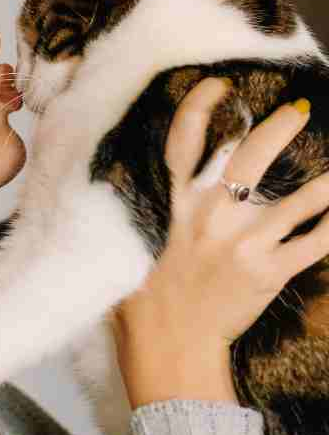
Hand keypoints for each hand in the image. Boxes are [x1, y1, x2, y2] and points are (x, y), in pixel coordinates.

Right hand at [112, 76, 328, 407]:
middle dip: (279, 128)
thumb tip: (125, 182)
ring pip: (298, 200)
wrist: (171, 349)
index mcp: (172, 204)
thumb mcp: (129, 244)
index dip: (202, 107)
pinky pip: (314, 242)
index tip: (220, 85)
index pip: (184, 143)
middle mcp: (210, 215)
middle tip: (298, 110)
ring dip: (326, 180)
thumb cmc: (142, 300)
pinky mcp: (271, 273)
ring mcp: (244, 244)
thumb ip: (141, 210)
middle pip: (251, 158)